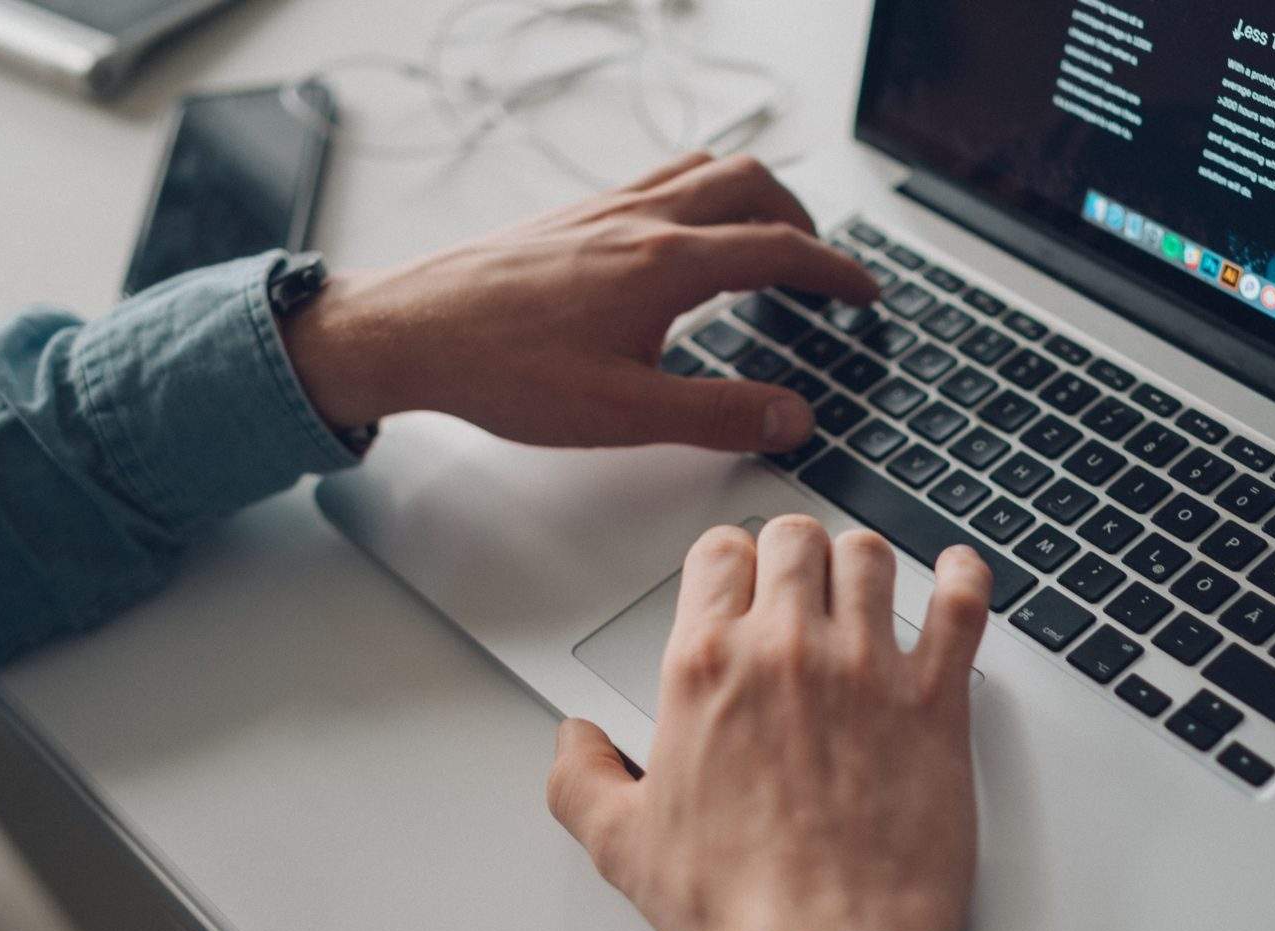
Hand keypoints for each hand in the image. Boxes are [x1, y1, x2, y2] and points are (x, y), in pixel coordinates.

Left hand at [280, 152, 876, 452]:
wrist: (409, 332)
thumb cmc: (502, 370)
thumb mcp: (624, 414)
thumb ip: (719, 415)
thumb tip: (792, 417)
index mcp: (665, 264)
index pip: (778, 249)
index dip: (835, 271)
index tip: (864, 293)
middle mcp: (640, 219)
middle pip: (751, 185)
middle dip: (803, 219)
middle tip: (823, 266)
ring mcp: (605, 209)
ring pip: (704, 170)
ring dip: (754, 196)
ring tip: (771, 238)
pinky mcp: (574, 216)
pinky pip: (659, 179)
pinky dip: (700, 195)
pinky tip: (685, 238)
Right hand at [544, 518, 992, 930]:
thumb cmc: (737, 905)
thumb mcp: (623, 846)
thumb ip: (582, 778)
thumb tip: (574, 742)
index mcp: (707, 668)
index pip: (718, 555)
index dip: (730, 562)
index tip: (739, 580)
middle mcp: (786, 650)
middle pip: (795, 540)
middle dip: (794, 554)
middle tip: (800, 585)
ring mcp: (867, 668)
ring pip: (869, 557)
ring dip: (862, 565)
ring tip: (863, 588)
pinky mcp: (936, 700)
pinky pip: (961, 604)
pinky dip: (962, 577)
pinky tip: (955, 576)